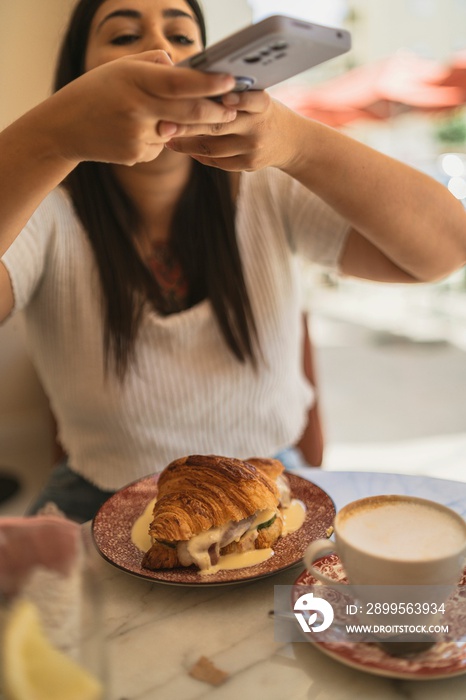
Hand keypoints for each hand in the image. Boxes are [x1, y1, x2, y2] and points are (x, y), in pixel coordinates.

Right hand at [35, 51, 237, 165]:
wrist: (65, 128)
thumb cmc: (96, 92)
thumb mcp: (120, 69)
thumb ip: (154, 64)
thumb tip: (186, 67)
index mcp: (135, 80)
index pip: (181, 83)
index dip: (209, 84)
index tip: (230, 81)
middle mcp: (137, 108)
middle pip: (189, 112)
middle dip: (216, 112)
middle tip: (233, 109)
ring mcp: (137, 135)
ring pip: (176, 132)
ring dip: (177, 126)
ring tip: (145, 116)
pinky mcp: (135, 155)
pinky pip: (160, 147)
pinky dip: (156, 139)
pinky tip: (131, 133)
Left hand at [165, 90, 298, 170]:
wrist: (292, 142)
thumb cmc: (265, 111)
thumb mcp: (259, 96)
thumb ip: (235, 91)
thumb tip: (194, 81)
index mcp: (263, 105)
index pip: (250, 100)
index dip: (234, 99)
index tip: (212, 96)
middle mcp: (258, 128)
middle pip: (219, 126)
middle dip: (189, 125)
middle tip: (164, 123)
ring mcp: (253, 149)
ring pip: (213, 147)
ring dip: (186, 143)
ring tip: (167, 136)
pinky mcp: (248, 165)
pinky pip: (217, 161)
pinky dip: (198, 154)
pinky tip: (183, 147)